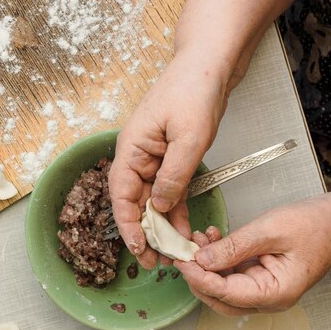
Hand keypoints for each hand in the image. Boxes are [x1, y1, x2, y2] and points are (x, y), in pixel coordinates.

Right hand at [108, 52, 229, 267]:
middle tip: (156, 262)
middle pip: (135, 203)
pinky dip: (177, 212)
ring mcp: (153, 160)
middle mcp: (137, 158)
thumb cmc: (193, 92)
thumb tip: (161, 207)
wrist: (209, 67)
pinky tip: (184, 231)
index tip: (138, 249)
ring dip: (162, 227)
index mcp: (131, 150)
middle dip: (145, 234)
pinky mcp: (170, 161)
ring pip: (153, 202)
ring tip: (173, 254)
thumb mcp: (188, 137)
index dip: (127, 225)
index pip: (121, 195)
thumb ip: (174, 176)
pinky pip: (170, 192)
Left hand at [174, 194, 330, 315]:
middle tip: (182, 253)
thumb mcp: (271, 230)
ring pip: (220, 287)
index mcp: (276, 292)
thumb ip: (235, 246)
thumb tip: (203, 259)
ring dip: (204, 265)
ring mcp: (261, 288)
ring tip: (197, 240)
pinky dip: (215, 258)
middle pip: (219, 299)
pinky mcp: (255, 276)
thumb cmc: (316, 226)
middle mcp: (267, 297)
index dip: (200, 279)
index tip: (182, 262)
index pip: (227, 294)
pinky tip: (210, 240)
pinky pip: (228, 273)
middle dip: (197, 276)